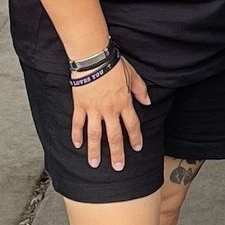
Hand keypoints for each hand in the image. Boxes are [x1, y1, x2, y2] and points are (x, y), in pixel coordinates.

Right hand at [71, 56, 150, 170]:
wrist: (93, 57)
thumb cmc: (113, 64)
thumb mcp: (132, 75)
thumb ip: (140, 90)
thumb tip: (147, 102)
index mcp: (124, 103)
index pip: (132, 125)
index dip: (135, 138)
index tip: (137, 148)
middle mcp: (109, 110)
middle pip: (114, 136)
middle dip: (117, 153)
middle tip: (117, 167)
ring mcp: (94, 109)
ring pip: (95, 134)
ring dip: (95, 150)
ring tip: (94, 164)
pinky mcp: (80, 105)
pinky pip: (77, 123)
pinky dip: (76, 134)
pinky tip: (77, 145)